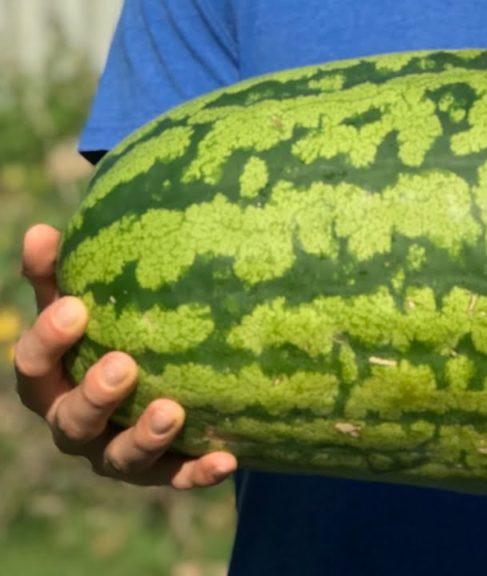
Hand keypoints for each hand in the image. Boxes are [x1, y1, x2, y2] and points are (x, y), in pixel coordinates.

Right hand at [13, 224, 236, 488]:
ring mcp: (113, 455)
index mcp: (49, 382)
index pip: (33, 366)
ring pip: (121, 458)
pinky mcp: (158, 473)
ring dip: (145, 437)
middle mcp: (74, 425)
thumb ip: (61, 274)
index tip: (77, 307)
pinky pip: (177, 477)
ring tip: (173, 410)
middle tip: (124, 365)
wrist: (153, 383)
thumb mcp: (83, 303)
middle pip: (71, 420)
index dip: (49, 340)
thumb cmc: (106, 333)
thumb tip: (43, 231)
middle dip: (95, 396)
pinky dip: (199, 471)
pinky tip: (229, 457)